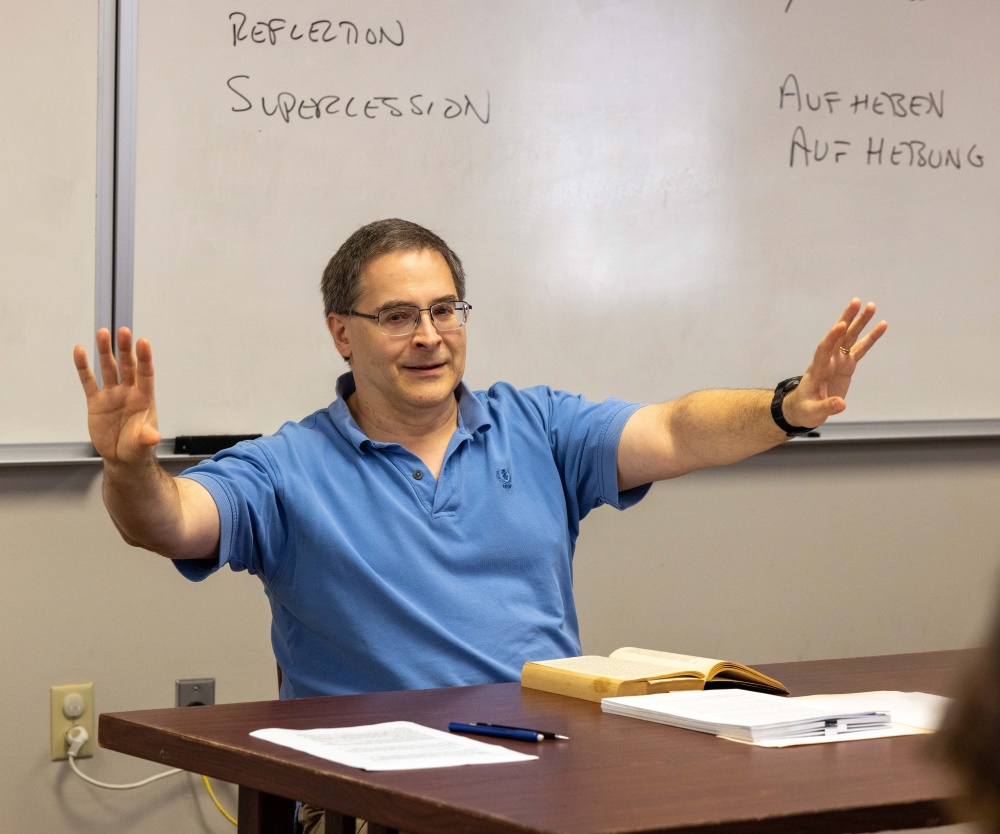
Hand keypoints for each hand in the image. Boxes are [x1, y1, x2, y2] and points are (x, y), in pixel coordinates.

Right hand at [73, 327, 161, 465]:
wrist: (122, 457)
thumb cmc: (137, 448)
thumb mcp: (143, 445)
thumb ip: (146, 439)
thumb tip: (153, 436)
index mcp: (145, 399)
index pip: (146, 375)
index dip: (144, 359)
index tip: (143, 342)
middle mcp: (129, 392)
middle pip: (127, 366)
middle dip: (125, 350)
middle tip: (123, 331)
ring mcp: (112, 395)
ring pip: (108, 368)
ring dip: (105, 351)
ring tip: (102, 332)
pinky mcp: (96, 401)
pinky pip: (89, 381)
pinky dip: (83, 367)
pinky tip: (79, 351)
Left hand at [782, 298, 887, 428]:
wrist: (803, 408)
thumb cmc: (804, 409)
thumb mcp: (812, 412)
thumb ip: (826, 407)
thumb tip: (841, 404)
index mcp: (817, 370)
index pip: (824, 350)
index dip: (832, 337)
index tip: (841, 324)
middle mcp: (828, 361)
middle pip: (838, 336)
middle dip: (847, 319)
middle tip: (857, 302)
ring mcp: (837, 361)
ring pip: (850, 338)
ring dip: (860, 322)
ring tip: (871, 306)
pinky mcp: (846, 365)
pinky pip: (861, 349)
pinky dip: (871, 338)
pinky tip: (882, 325)